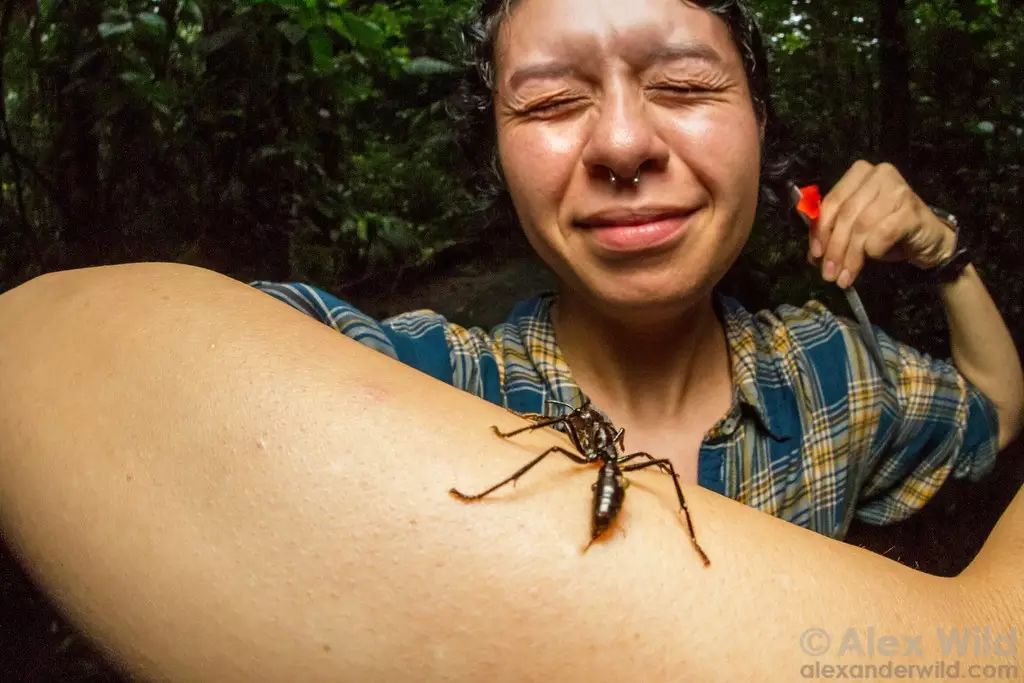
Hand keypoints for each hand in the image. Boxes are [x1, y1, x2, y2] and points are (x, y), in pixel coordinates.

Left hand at [809, 161, 957, 288]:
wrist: (929, 239)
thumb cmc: (888, 231)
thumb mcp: (855, 228)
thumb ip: (833, 233)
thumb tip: (813, 255)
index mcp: (860, 174)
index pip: (832, 201)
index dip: (820, 230)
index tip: (815, 255)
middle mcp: (879, 175)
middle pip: (846, 214)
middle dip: (834, 248)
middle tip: (829, 273)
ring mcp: (898, 190)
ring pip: (862, 226)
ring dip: (851, 256)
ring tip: (844, 277)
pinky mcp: (911, 209)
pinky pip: (882, 233)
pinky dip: (873, 249)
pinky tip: (874, 257)